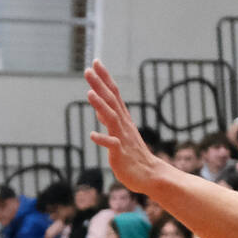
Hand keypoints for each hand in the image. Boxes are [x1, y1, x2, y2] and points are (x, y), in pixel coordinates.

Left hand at [85, 59, 163, 193]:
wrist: (149, 175)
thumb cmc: (132, 154)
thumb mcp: (119, 133)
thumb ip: (109, 119)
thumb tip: (98, 106)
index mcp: (123, 119)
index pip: (113, 94)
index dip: (104, 78)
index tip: (96, 62)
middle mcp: (123, 125)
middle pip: (111, 101)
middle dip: (100, 85)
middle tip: (88, 69)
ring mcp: (122, 138)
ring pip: (111, 118)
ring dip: (100, 106)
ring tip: (89, 93)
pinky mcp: (120, 154)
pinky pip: (111, 145)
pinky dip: (103, 139)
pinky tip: (92, 135)